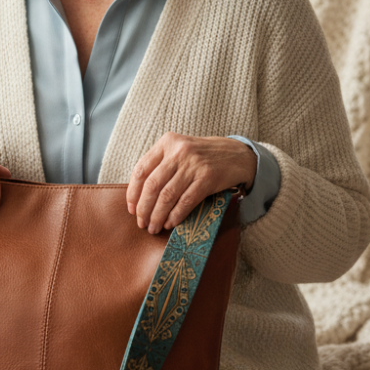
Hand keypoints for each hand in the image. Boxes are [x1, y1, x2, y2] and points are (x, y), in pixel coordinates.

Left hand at [126, 133, 255, 234]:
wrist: (238, 154)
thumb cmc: (202, 156)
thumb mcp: (179, 151)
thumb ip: (160, 165)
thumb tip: (139, 196)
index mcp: (167, 142)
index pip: (141, 170)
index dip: (133, 192)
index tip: (132, 209)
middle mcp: (179, 151)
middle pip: (152, 185)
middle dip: (144, 208)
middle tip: (142, 223)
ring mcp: (194, 164)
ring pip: (167, 195)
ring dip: (158, 215)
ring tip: (154, 227)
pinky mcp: (208, 178)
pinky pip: (186, 201)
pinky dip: (176, 215)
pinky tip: (170, 223)